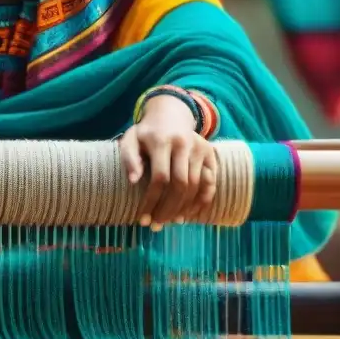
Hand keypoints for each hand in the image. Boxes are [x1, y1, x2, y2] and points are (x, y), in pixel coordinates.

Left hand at [118, 94, 216, 228]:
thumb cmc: (146, 133)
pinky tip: (189, 215)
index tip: (143, 218)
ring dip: (183, 209)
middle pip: (180, 184)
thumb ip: (129, 158)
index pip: (160, 177)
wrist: (170, 113)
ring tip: (170, 221)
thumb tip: (134, 181)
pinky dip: (201, 202)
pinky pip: (210, 183)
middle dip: (168, 209)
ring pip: (196, 186)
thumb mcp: (130, 139)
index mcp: (161, 140)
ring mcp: (200, 148)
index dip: (152, 201)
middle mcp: (184, 143)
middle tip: (157, 225)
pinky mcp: (211, 154)